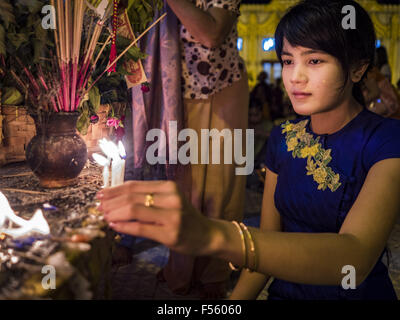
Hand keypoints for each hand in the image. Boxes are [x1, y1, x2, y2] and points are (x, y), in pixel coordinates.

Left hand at [97, 180, 212, 254]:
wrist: (207, 234)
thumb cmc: (184, 217)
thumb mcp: (169, 200)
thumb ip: (148, 197)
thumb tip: (115, 197)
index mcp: (170, 187)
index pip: (135, 185)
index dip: (114, 189)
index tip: (100, 193)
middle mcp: (172, 198)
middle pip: (132, 197)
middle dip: (111, 202)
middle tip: (98, 207)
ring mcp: (172, 216)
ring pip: (134, 210)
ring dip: (114, 213)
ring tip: (104, 216)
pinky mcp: (170, 234)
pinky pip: (140, 228)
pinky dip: (123, 227)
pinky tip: (114, 226)